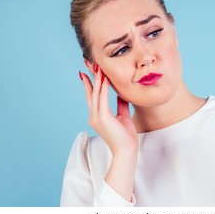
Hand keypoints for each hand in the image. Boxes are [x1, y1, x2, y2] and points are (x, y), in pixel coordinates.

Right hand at [79, 66, 137, 200]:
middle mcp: (94, 116)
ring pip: (95, 94)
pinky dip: (102, 88)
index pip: (92, 96)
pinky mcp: (102, 118)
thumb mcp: (123, 116)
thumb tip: (122, 94)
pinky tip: (104, 78)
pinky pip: (102, 99)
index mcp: (98, 116)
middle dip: (90, 77)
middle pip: (90, 92)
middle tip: (88, 63)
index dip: (90, 83)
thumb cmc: (126, 137)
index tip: (88, 71)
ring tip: (97, 66)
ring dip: (96, 79)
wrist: (126, 151)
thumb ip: (121, 105)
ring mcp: (96, 117)